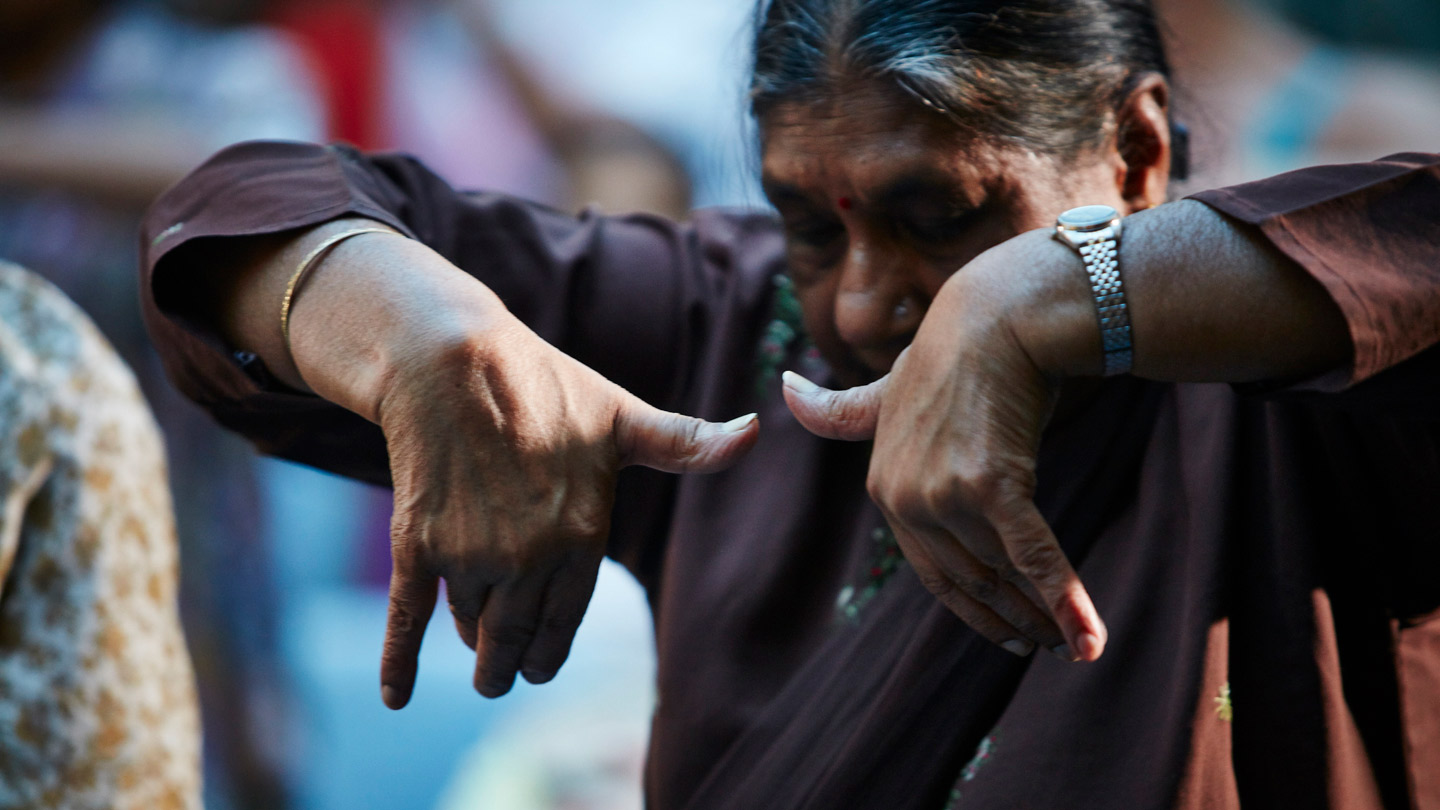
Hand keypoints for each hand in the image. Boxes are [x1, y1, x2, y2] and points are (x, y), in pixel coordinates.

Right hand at [377, 320, 758, 705]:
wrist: (456, 359)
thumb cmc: (548, 385)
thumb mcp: (624, 417)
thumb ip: (687, 444)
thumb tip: (758, 432)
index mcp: (582, 536)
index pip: (566, 625)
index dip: (549, 653)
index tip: (540, 668)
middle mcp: (528, 558)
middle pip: (514, 641)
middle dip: (510, 664)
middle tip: (505, 676)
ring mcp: (470, 555)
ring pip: (470, 628)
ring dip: (472, 644)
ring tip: (474, 650)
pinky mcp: (417, 546)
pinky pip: (410, 620)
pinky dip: (402, 664)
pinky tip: (398, 699)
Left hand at [782, 233, 1106, 660]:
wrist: (993, 316)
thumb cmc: (948, 352)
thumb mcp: (886, 388)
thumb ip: (845, 409)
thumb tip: (787, 387)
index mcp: (884, 489)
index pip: (935, 572)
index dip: (976, 610)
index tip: (1012, 632)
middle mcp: (907, 499)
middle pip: (972, 582)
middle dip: (1015, 622)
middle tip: (1050, 646)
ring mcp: (945, 493)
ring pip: (1005, 574)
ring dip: (1046, 617)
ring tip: (1075, 644)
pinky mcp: (991, 484)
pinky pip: (1034, 555)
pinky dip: (1064, 600)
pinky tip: (1089, 638)